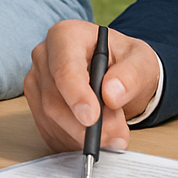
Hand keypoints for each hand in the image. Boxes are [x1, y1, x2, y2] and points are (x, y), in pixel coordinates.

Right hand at [23, 20, 162, 153]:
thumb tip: (112, 94)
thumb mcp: (141, 62)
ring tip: (113, 135)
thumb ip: (131, 76)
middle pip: (55, 99)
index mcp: (66, 36)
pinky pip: (50, 131)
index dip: (76, 95)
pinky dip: (74, 141)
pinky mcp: (36, 106)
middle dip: (86, 125)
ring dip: (82, 136)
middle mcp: (44, 57)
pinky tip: (95, 135)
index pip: (64, 68)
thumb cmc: (125, 62)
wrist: (117, 74)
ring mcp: (37, 83)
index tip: (92, 117)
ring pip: (51, 119)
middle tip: (117, 136)